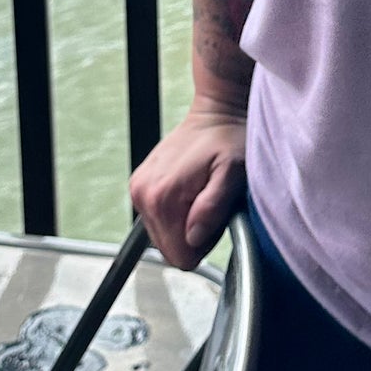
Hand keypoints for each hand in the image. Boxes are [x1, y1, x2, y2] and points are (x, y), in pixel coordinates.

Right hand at [129, 98, 247, 268]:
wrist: (217, 113)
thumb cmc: (229, 140)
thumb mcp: (232, 175)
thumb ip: (212, 208)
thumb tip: (193, 238)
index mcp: (162, 197)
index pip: (179, 256)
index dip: (203, 245)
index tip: (215, 219)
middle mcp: (143, 195)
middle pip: (169, 249)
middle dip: (194, 236)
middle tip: (211, 205)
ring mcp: (138, 190)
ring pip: (164, 237)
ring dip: (185, 224)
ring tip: (203, 196)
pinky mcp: (140, 186)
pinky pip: (158, 221)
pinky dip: (176, 214)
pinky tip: (191, 192)